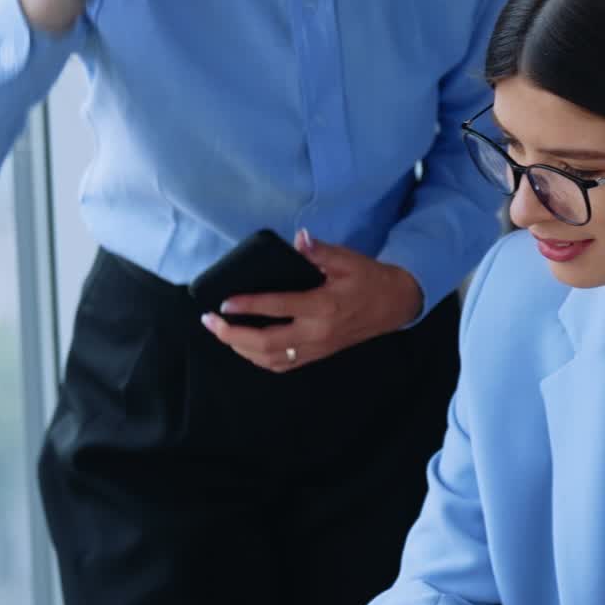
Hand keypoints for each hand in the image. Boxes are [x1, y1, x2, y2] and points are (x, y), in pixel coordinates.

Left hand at [200, 230, 423, 371]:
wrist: (394, 304)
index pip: (278, 308)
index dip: (248, 305)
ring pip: (272, 359)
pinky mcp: (318, 355)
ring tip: (221, 333)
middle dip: (233, 335)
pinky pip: (283, 365)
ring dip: (242, 349)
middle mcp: (317, 333)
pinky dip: (259, 359)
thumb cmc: (369, 278)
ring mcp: (317, 348)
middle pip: (267, 343)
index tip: (224, 302)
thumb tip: (299, 239)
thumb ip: (320, 251)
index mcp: (323, 306)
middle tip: (210, 321)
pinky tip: (245, 347)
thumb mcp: (348, 259)